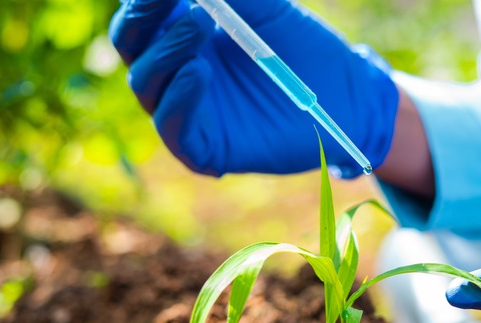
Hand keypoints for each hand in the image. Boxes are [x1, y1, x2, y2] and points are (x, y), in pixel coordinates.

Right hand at [109, 0, 397, 176]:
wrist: (347, 98)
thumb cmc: (306, 50)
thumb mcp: (268, 10)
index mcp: (183, 36)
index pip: (143, 14)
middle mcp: (175, 73)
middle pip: (133, 45)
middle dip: (143, 16)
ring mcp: (188, 111)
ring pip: (147, 84)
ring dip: (167, 51)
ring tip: (199, 25)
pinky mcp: (203, 150)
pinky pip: (175, 129)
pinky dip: (179, 101)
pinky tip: (199, 73)